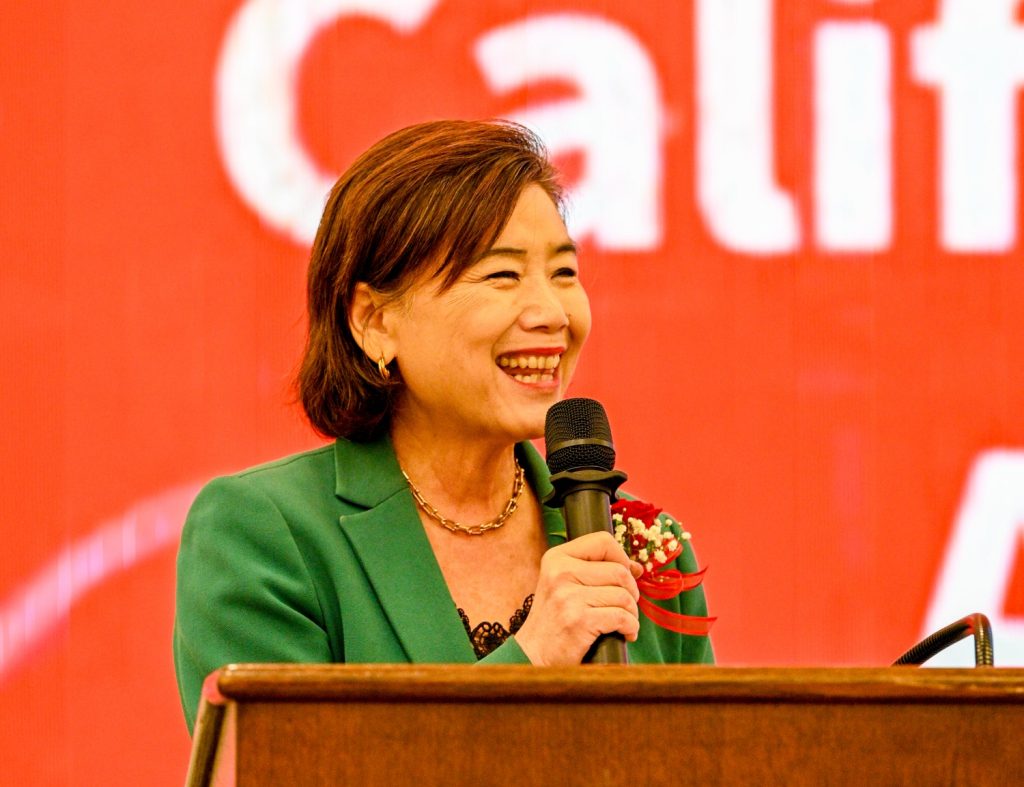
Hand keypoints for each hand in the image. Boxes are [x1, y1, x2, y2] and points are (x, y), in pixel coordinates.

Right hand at [514, 531, 642, 665]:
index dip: (622, 557)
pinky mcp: (579, 621)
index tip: (626, 575)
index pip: (603, 541)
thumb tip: (636, 568)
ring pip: (624, 595)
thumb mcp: (564, 585)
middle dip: (632, 591)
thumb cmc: (554, 621)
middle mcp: (560, 572)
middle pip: (619, 571)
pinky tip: (625, 634)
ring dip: (632, 612)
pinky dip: (631, 627)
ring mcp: (568, 597)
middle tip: (626, 606)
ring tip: (625, 623)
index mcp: (556, 558)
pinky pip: (622, 617)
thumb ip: (595, 572)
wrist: (532, 655)